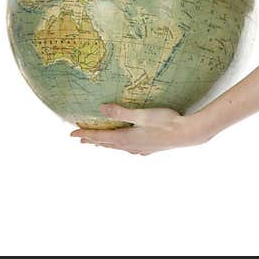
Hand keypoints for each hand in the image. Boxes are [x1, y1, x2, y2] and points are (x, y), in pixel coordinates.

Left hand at [70, 103, 211, 155]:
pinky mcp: (150, 149)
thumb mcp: (141, 114)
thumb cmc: (165, 122)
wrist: (186, 134)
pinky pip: (131, 149)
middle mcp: (130, 146)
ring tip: (101, 143)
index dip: (85, 134)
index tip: (72, 134)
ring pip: (118, 147)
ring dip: (107, 144)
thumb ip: (121, 112)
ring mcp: (140, 149)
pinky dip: (123, 146)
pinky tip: (129, 147)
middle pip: (107, 144)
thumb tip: (101, 109)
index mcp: (125, 138)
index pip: (99, 137)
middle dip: (93, 140)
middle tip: (81, 139)